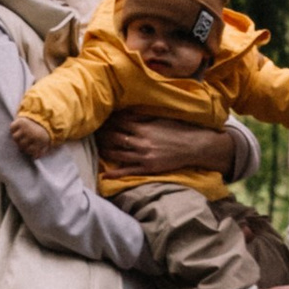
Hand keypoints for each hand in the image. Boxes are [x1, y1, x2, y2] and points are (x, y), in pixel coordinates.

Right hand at [9, 111, 51, 154]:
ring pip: (15, 137)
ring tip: (21, 136)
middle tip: (25, 142)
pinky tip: (17, 129)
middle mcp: (30, 133)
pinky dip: (13, 128)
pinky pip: (12, 127)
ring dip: (17, 138)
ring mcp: (24, 127)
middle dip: (22, 145)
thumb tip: (35, 158)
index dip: (29, 151)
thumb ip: (41, 152)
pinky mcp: (19, 121)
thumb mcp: (45, 142)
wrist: (42, 117)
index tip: (30, 148)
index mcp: (38, 139)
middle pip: (21, 145)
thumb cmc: (42, 133)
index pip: (29, 151)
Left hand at [96, 110, 234, 180]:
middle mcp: (141, 142)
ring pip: (117, 154)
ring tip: (98, 148)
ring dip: (105, 150)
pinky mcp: (148, 168)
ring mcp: (143, 156)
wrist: (193, 146)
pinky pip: (128, 171)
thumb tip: (125, 113)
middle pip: (114, 138)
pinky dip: (115, 174)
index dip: (108, 121)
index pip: (119, 123)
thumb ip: (141, 117)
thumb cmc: (177, 130)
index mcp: (143, 128)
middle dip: (103, 135)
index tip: (102, 120)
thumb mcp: (159, 119)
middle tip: (95, 133)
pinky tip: (104, 175)